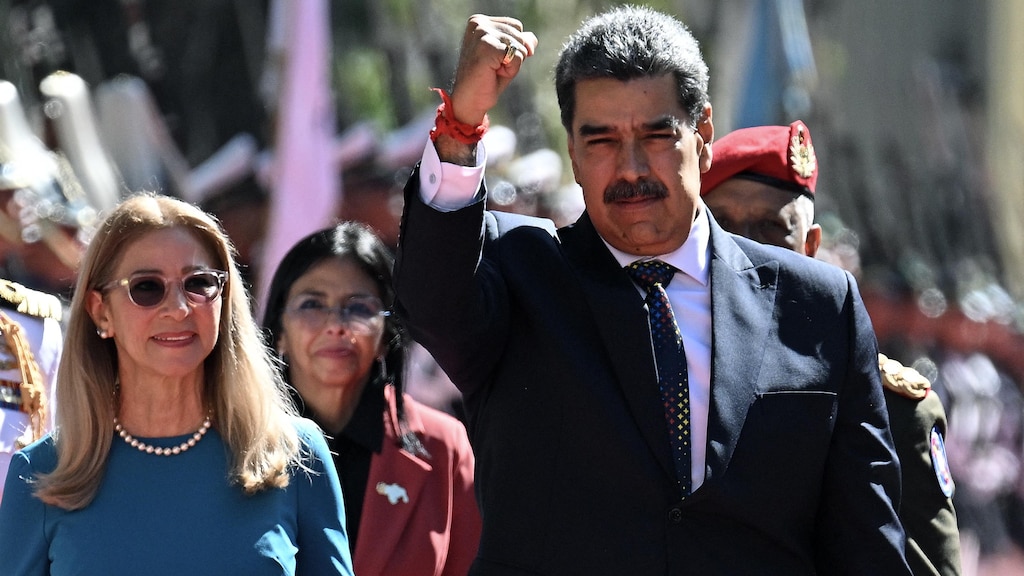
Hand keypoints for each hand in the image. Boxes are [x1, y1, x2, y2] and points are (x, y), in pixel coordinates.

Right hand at [446, 15, 536, 132]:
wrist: (469, 100)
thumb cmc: (486, 79)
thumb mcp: (507, 57)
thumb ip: (520, 42)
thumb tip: (532, 41)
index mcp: (480, 21)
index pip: (516, 25)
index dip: (514, 47)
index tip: (494, 59)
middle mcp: (479, 23)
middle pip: (519, 34)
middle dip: (514, 55)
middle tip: (494, 67)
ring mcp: (481, 33)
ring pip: (520, 45)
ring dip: (512, 64)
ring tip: (493, 70)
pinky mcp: (487, 46)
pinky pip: (517, 56)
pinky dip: (512, 70)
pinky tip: (494, 73)